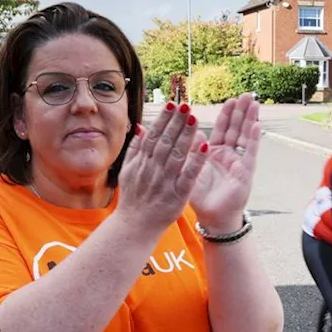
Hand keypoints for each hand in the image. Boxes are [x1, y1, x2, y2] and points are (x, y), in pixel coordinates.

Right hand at [116, 102, 207, 231]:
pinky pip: (188, 175)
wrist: (135, 226)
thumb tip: (140, 127)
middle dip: (176, 122)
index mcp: (141, 163)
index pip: (154, 136)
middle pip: (165, 141)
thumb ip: (134, 149)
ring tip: (194, 118)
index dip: (163, 119)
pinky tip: (205, 146)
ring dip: (186, 135)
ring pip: (176, 154)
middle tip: (186, 105)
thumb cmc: (134, 199)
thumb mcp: (127, 172)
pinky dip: (196, 160)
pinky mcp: (177, 195)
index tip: (172, 104)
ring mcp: (165, 182)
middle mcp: (152, 170)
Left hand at [189, 95, 261, 230]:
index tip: (230, 99)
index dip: (226, 114)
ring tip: (254, 103)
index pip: (222, 129)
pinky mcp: (245, 172)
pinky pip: (249, 153)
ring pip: (245, 136)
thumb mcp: (190, 169)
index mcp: (214, 153)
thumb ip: (189, 151)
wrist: (211, 217)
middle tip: (246, 94)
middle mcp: (228, 155)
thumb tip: (188, 131)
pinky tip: (256, 124)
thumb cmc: (200, 196)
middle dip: (241, 112)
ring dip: (249, 119)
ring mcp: (238, 162)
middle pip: (236, 129)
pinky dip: (253, 139)